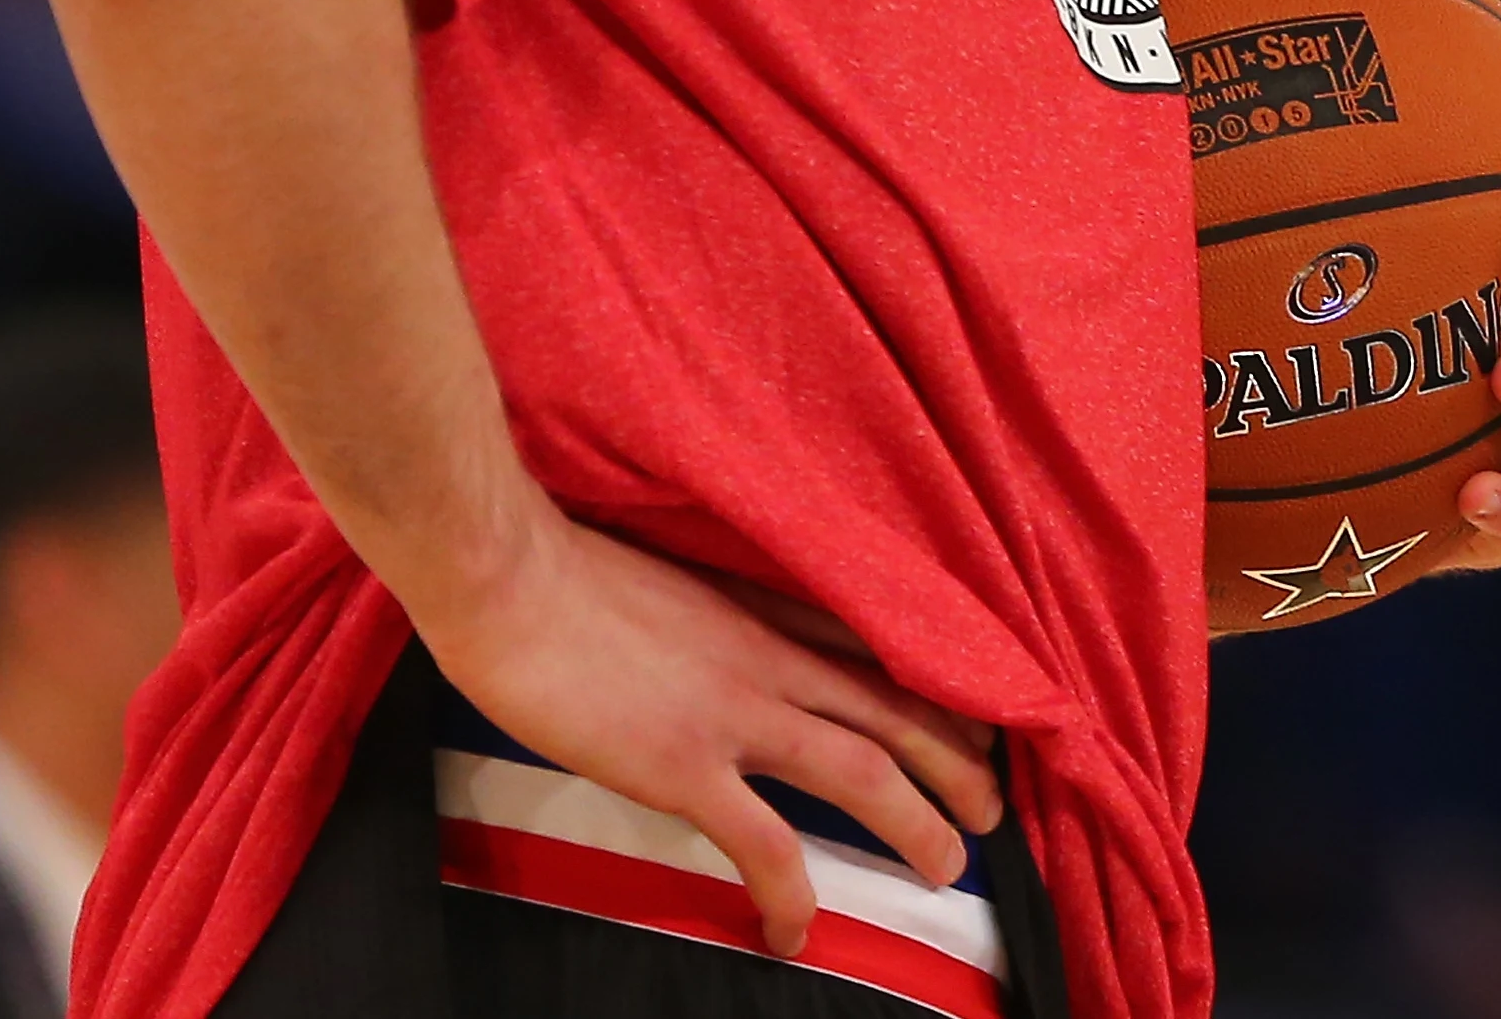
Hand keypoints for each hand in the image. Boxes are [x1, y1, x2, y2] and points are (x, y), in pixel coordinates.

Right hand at [410, 509, 1003, 957]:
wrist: (507, 575)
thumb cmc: (567, 570)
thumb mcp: (676, 576)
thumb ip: (718, 615)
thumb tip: (724, 645)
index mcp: (766, 610)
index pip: (879, 651)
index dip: (937, 691)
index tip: (973, 721)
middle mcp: (771, 658)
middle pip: (900, 708)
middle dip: (961, 761)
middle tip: (993, 809)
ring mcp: (735, 712)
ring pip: (865, 769)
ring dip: (920, 821)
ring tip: (950, 866)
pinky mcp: (684, 766)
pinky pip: (763, 842)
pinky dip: (792, 891)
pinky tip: (796, 930)